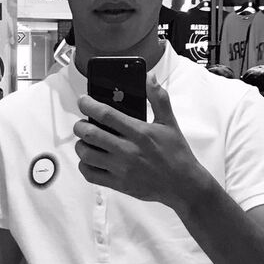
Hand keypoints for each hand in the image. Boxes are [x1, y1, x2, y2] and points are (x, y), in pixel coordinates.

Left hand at [73, 73, 199, 208]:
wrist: (182, 185)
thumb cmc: (176, 153)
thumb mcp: (169, 122)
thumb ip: (158, 98)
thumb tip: (149, 77)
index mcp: (139, 132)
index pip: (106, 114)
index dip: (89, 105)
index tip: (83, 100)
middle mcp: (128, 150)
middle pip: (90, 134)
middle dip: (80, 125)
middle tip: (82, 122)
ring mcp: (121, 168)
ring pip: (87, 154)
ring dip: (81, 144)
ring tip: (86, 140)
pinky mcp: (118, 184)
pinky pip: (90, 174)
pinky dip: (84, 165)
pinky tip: (90, 159)